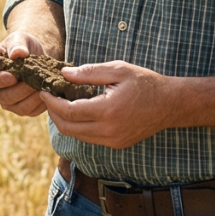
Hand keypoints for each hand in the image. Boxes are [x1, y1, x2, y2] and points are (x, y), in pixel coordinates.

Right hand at [0, 29, 48, 117]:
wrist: (35, 56)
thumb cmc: (23, 45)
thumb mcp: (19, 38)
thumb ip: (17, 44)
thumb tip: (17, 54)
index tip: (14, 76)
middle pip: (5, 97)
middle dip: (22, 89)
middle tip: (36, 80)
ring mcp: (8, 102)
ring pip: (19, 108)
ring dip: (33, 97)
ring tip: (44, 85)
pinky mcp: (23, 109)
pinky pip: (32, 112)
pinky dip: (42, 103)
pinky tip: (48, 91)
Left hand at [34, 61, 180, 148]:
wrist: (170, 104)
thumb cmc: (144, 83)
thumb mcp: (117, 70)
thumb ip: (89, 73)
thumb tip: (64, 75)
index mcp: (107, 111)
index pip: (68, 111)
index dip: (52, 102)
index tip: (44, 90)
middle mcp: (108, 131)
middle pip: (68, 128)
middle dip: (53, 114)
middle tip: (48, 98)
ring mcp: (113, 141)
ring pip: (77, 136)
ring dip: (65, 121)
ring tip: (60, 103)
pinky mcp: (117, 144)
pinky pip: (90, 138)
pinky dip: (79, 127)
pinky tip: (78, 112)